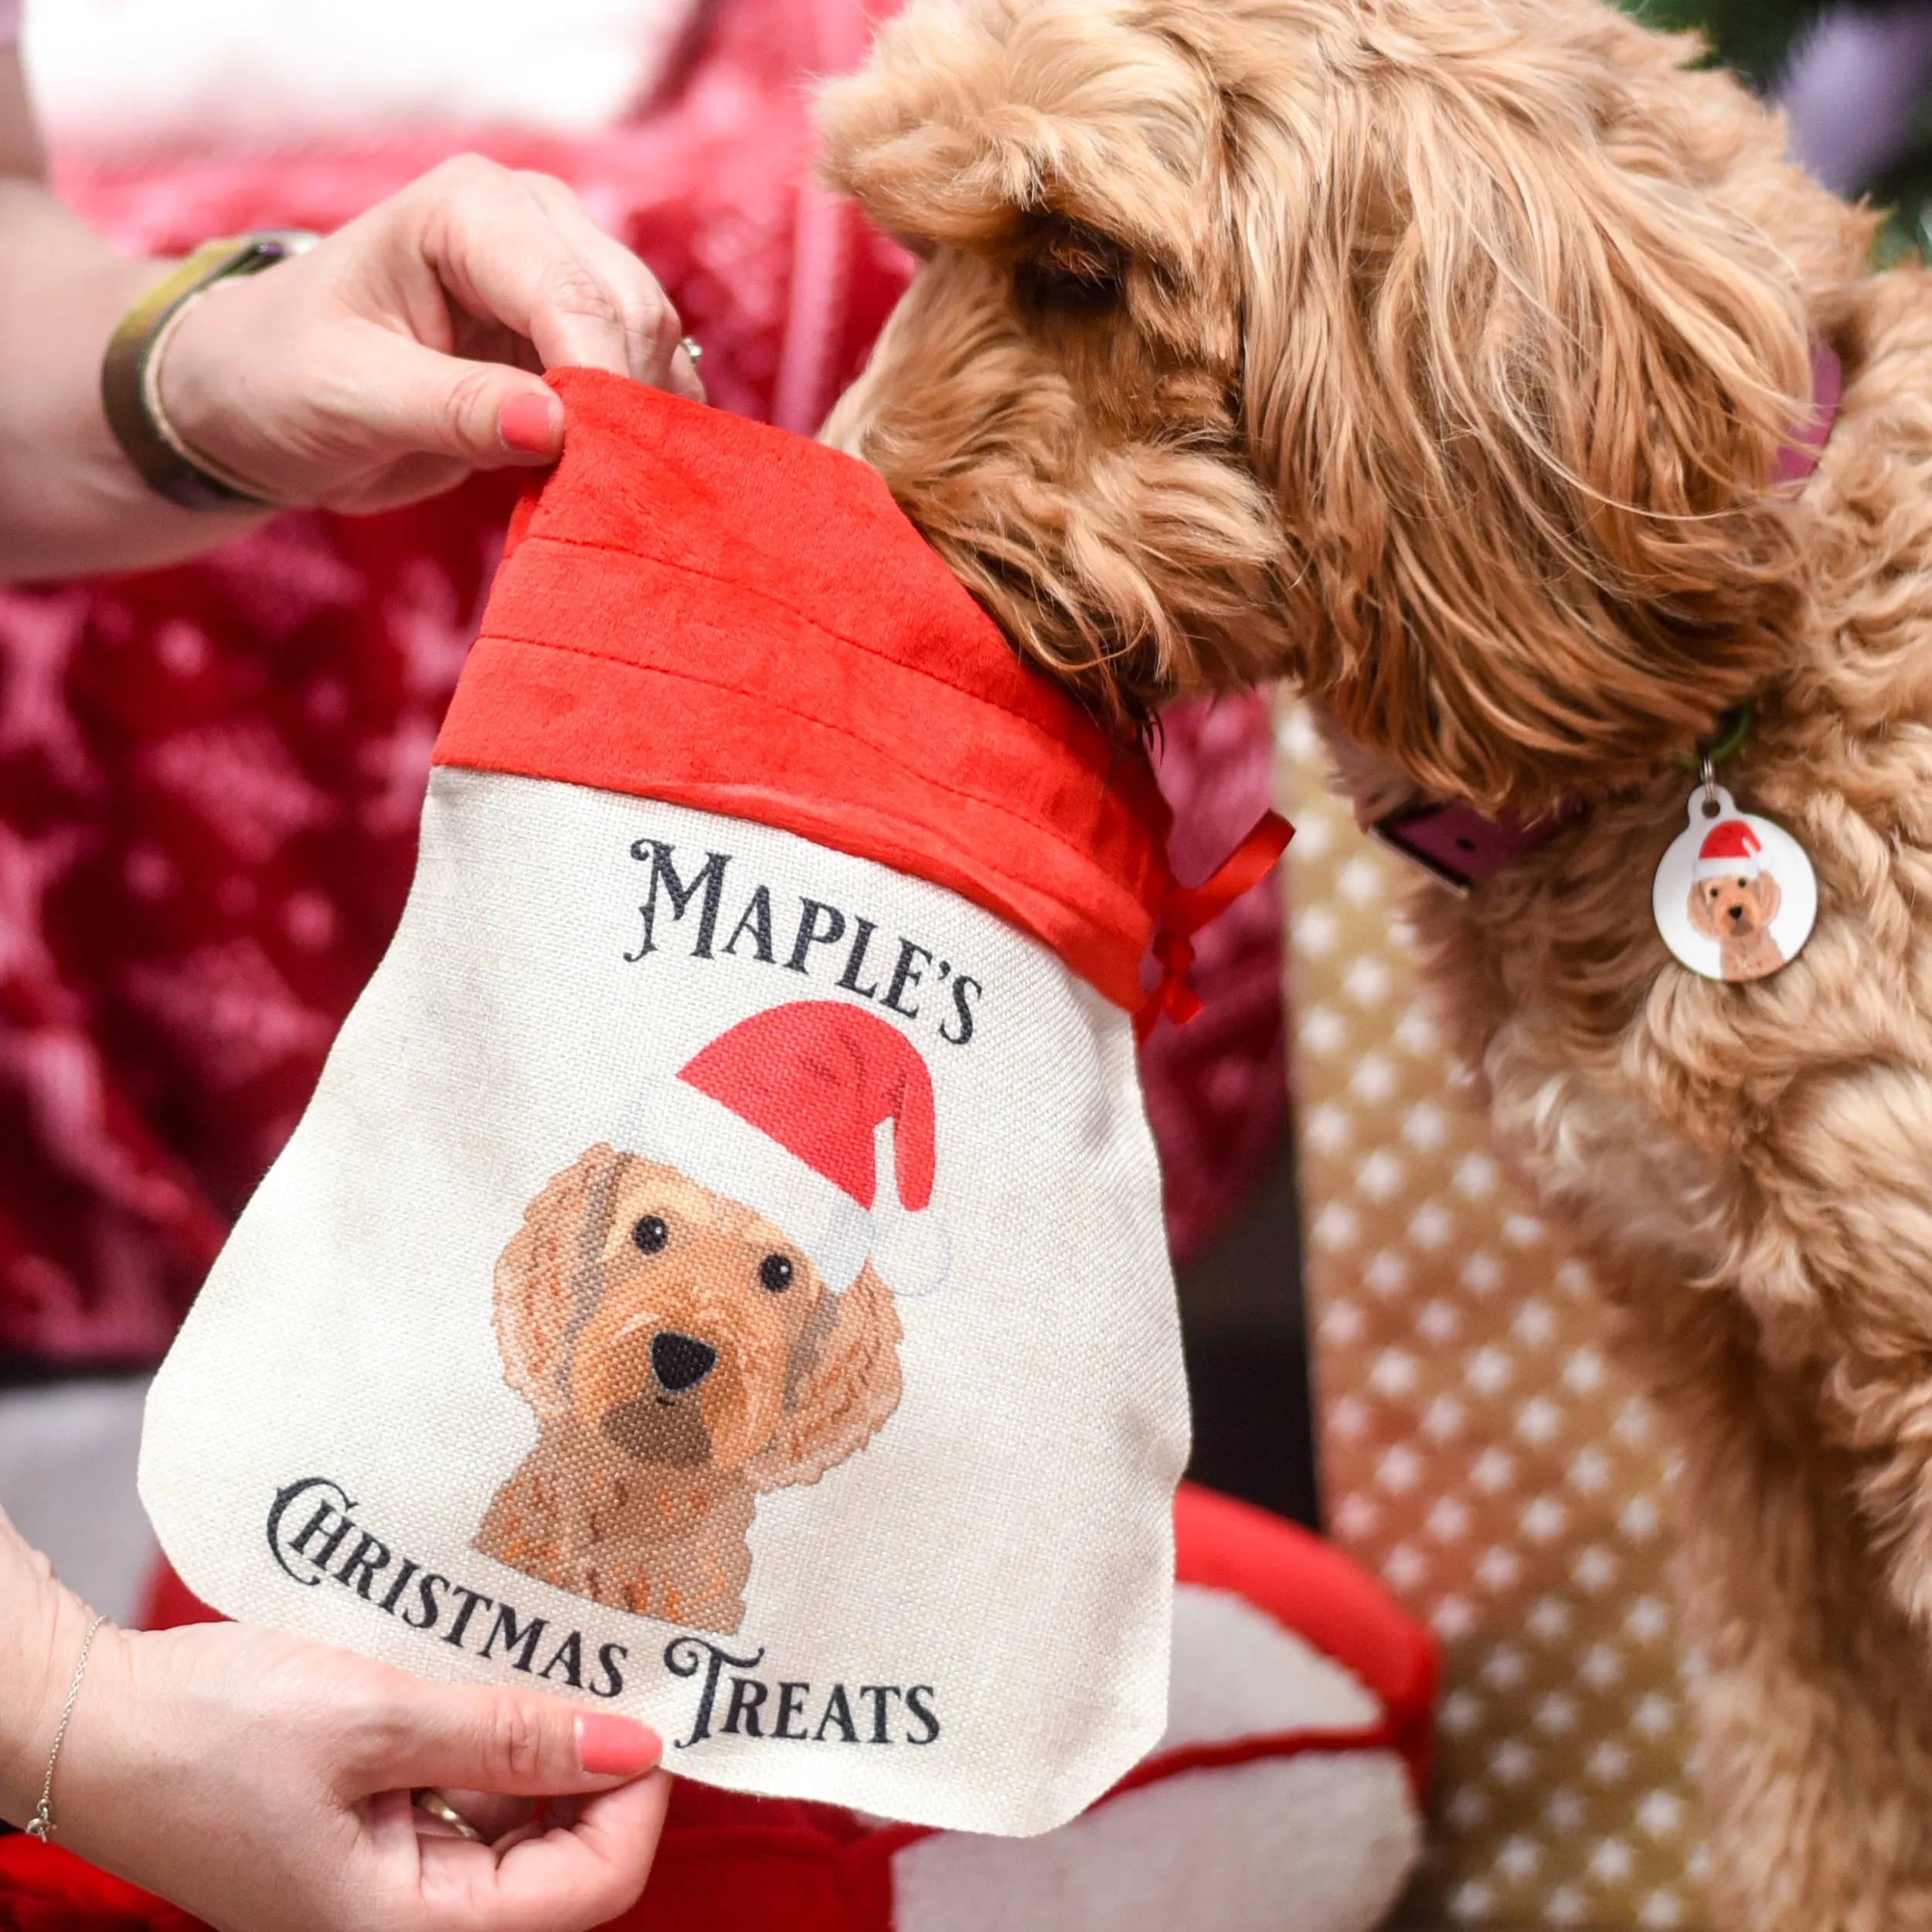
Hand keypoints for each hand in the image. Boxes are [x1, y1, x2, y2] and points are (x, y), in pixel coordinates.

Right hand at [32, 1598, 669, 1931]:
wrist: (91, 1722)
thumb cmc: (211, 1731)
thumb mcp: (376, 1721)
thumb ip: (510, 1738)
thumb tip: (633, 1747)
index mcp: (403, 1929)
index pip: (587, 1891)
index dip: (636, 1802)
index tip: (655, 1709)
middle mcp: (402, 1921)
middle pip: (559, 1864)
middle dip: (599, 1770)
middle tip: (622, 1668)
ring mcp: (385, 1879)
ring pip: (516, 1826)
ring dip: (549, 1748)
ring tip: (566, 1658)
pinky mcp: (368, 1833)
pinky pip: (465, 1800)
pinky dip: (496, 1743)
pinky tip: (504, 1676)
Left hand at [157, 154, 703, 514]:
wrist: (263, 396)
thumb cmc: (280, 379)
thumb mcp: (350, 400)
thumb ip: (453, 410)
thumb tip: (554, 429)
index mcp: (467, 207)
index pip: (570, 294)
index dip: (598, 388)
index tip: (595, 475)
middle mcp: (533, 219)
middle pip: (633, 313)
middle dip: (630, 410)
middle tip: (610, 502)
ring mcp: (565, 272)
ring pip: (657, 347)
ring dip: (646, 428)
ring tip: (616, 501)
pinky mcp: (580, 335)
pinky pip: (648, 382)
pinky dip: (643, 436)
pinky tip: (620, 484)